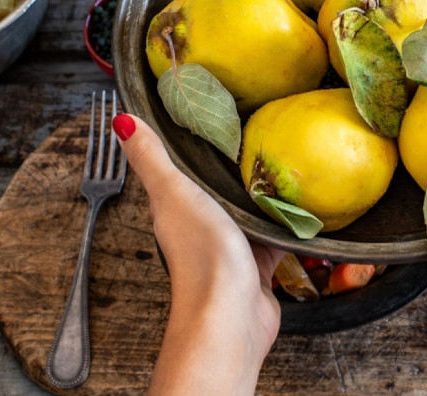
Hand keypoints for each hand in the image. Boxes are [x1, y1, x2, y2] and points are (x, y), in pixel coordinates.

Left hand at [112, 113, 281, 394]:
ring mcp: (232, 248)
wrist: (232, 315)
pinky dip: (288, 223)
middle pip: (219, 190)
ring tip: (286, 161)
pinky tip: (304, 206)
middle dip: (236, 167)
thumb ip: (153, 158)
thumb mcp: (175, 193)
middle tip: (259, 130)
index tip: (210, 112)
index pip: (183, 169)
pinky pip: (276, 237)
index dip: (194, 144)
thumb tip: (122, 119)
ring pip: (250, 213)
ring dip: (265, 195)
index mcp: (176, 209)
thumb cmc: (201, 255)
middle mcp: (201, 227)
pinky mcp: (260, 265)